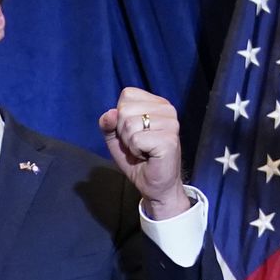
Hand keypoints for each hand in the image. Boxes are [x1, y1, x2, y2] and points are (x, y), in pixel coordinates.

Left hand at [98, 88, 190, 219]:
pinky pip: (136, 139)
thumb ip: (108, 123)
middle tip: (137, 145)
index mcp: (157, 103)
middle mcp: (167, 109)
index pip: (127, 95)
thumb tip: (110, 114)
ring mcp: (171, 123)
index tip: (133, 132)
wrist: (155, 185)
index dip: (120, 116)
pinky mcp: (169, 139)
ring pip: (129, 124)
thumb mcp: (116, 138)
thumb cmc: (138, 160)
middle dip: (123, 132)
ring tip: (143, 150)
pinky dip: (135, 151)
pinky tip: (148, 156)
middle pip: (125, 109)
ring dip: (129, 143)